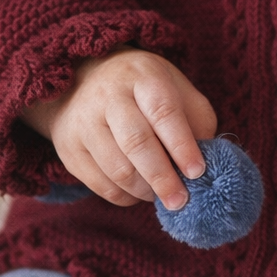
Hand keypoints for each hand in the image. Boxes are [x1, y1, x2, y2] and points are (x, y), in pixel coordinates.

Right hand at [21, 48, 215, 210]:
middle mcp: (108, 95)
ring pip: (117, 168)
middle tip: (181, 200)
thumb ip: (196, 121)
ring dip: (144, 190)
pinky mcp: (69, 148)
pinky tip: (139, 193)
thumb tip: (208, 163)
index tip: (198, 172)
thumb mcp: (175, 89)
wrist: (82, 78)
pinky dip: (124, 197)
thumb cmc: (143, 90)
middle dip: (162, 178)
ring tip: (162, 195)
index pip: (163, 112)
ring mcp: (84, 121)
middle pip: (136, 143)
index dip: (182, 145)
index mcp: (142, 76)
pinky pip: (99, 184)